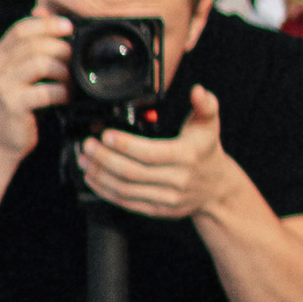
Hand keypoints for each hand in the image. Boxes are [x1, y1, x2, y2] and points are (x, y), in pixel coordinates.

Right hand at [0, 11, 71, 160]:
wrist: (2, 140)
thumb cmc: (20, 103)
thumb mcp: (22, 70)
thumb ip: (32, 43)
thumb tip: (43, 11)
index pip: (22, 28)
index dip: (48, 24)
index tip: (69, 27)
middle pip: (35, 44)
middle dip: (62, 49)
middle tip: (74, 60)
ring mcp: (3, 86)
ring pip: (41, 64)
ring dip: (63, 71)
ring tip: (69, 82)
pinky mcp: (13, 105)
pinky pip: (45, 91)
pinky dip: (61, 93)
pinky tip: (64, 98)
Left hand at [78, 89, 231, 224]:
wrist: (217, 188)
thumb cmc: (206, 150)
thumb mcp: (209, 124)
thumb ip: (205, 104)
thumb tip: (197, 91)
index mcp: (187, 156)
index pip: (149, 152)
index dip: (124, 145)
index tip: (105, 135)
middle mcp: (177, 180)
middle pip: (133, 172)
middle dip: (105, 159)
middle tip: (88, 146)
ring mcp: (167, 198)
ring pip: (126, 189)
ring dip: (100, 175)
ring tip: (85, 160)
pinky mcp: (157, 210)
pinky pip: (127, 202)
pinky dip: (105, 191)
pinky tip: (92, 178)